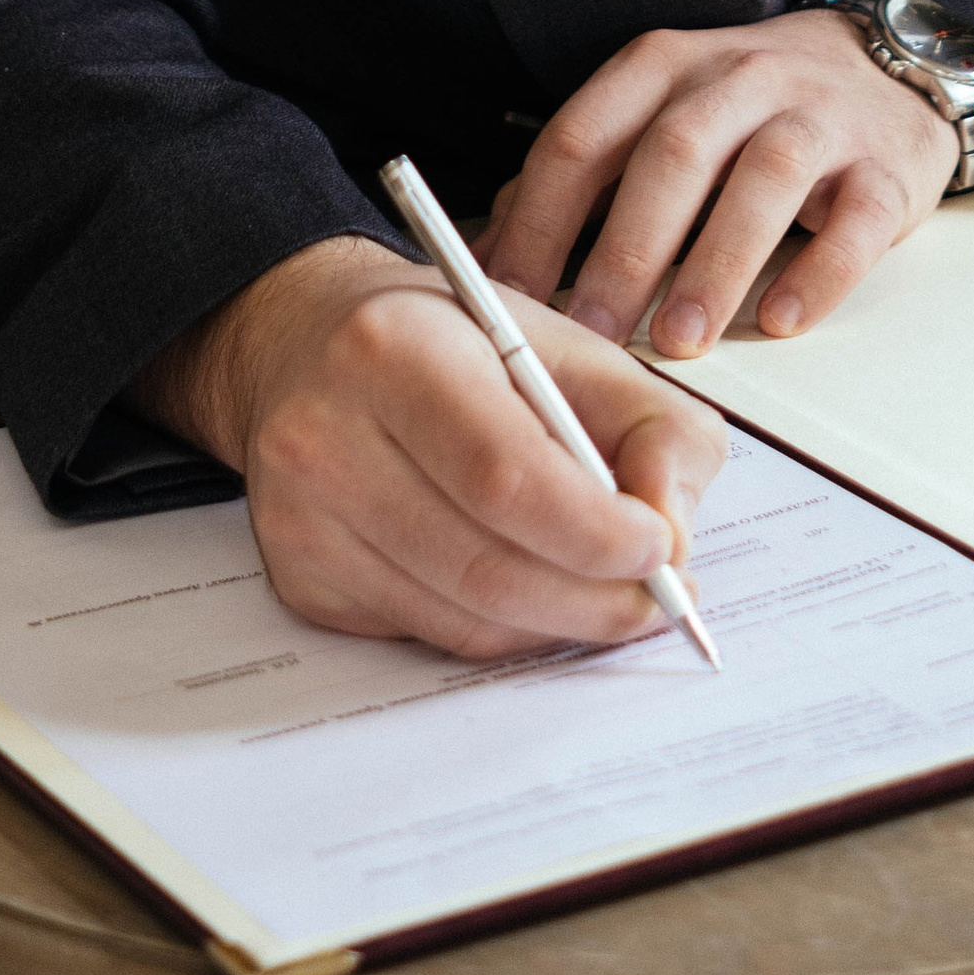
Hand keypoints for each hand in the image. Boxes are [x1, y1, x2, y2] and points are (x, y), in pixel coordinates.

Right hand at [133, 234, 725, 660]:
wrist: (307, 341)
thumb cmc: (448, 340)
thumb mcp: (564, 341)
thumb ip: (650, 422)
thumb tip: (673, 530)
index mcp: (392, 349)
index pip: (506, 475)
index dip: (596, 531)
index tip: (664, 547)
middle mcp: (325, 437)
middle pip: (486, 565)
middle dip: (595, 598)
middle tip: (658, 597)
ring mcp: (302, 519)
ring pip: (462, 618)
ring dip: (557, 623)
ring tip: (608, 595)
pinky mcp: (300, 578)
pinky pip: (428, 634)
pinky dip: (500, 628)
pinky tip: (531, 587)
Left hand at [481, 10, 959, 358]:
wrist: (886, 66)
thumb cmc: (748, 110)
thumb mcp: (659, 114)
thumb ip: (584, 173)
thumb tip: (496, 255)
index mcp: (663, 66)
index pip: (585, 136)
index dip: (540, 220)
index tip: (510, 300)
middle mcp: (738, 78)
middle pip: (672, 154)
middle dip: (625, 249)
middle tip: (593, 335)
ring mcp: (817, 117)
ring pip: (764, 178)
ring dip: (716, 262)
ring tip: (681, 339)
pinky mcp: (884, 166)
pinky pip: (855, 216)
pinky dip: (819, 271)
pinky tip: (781, 320)